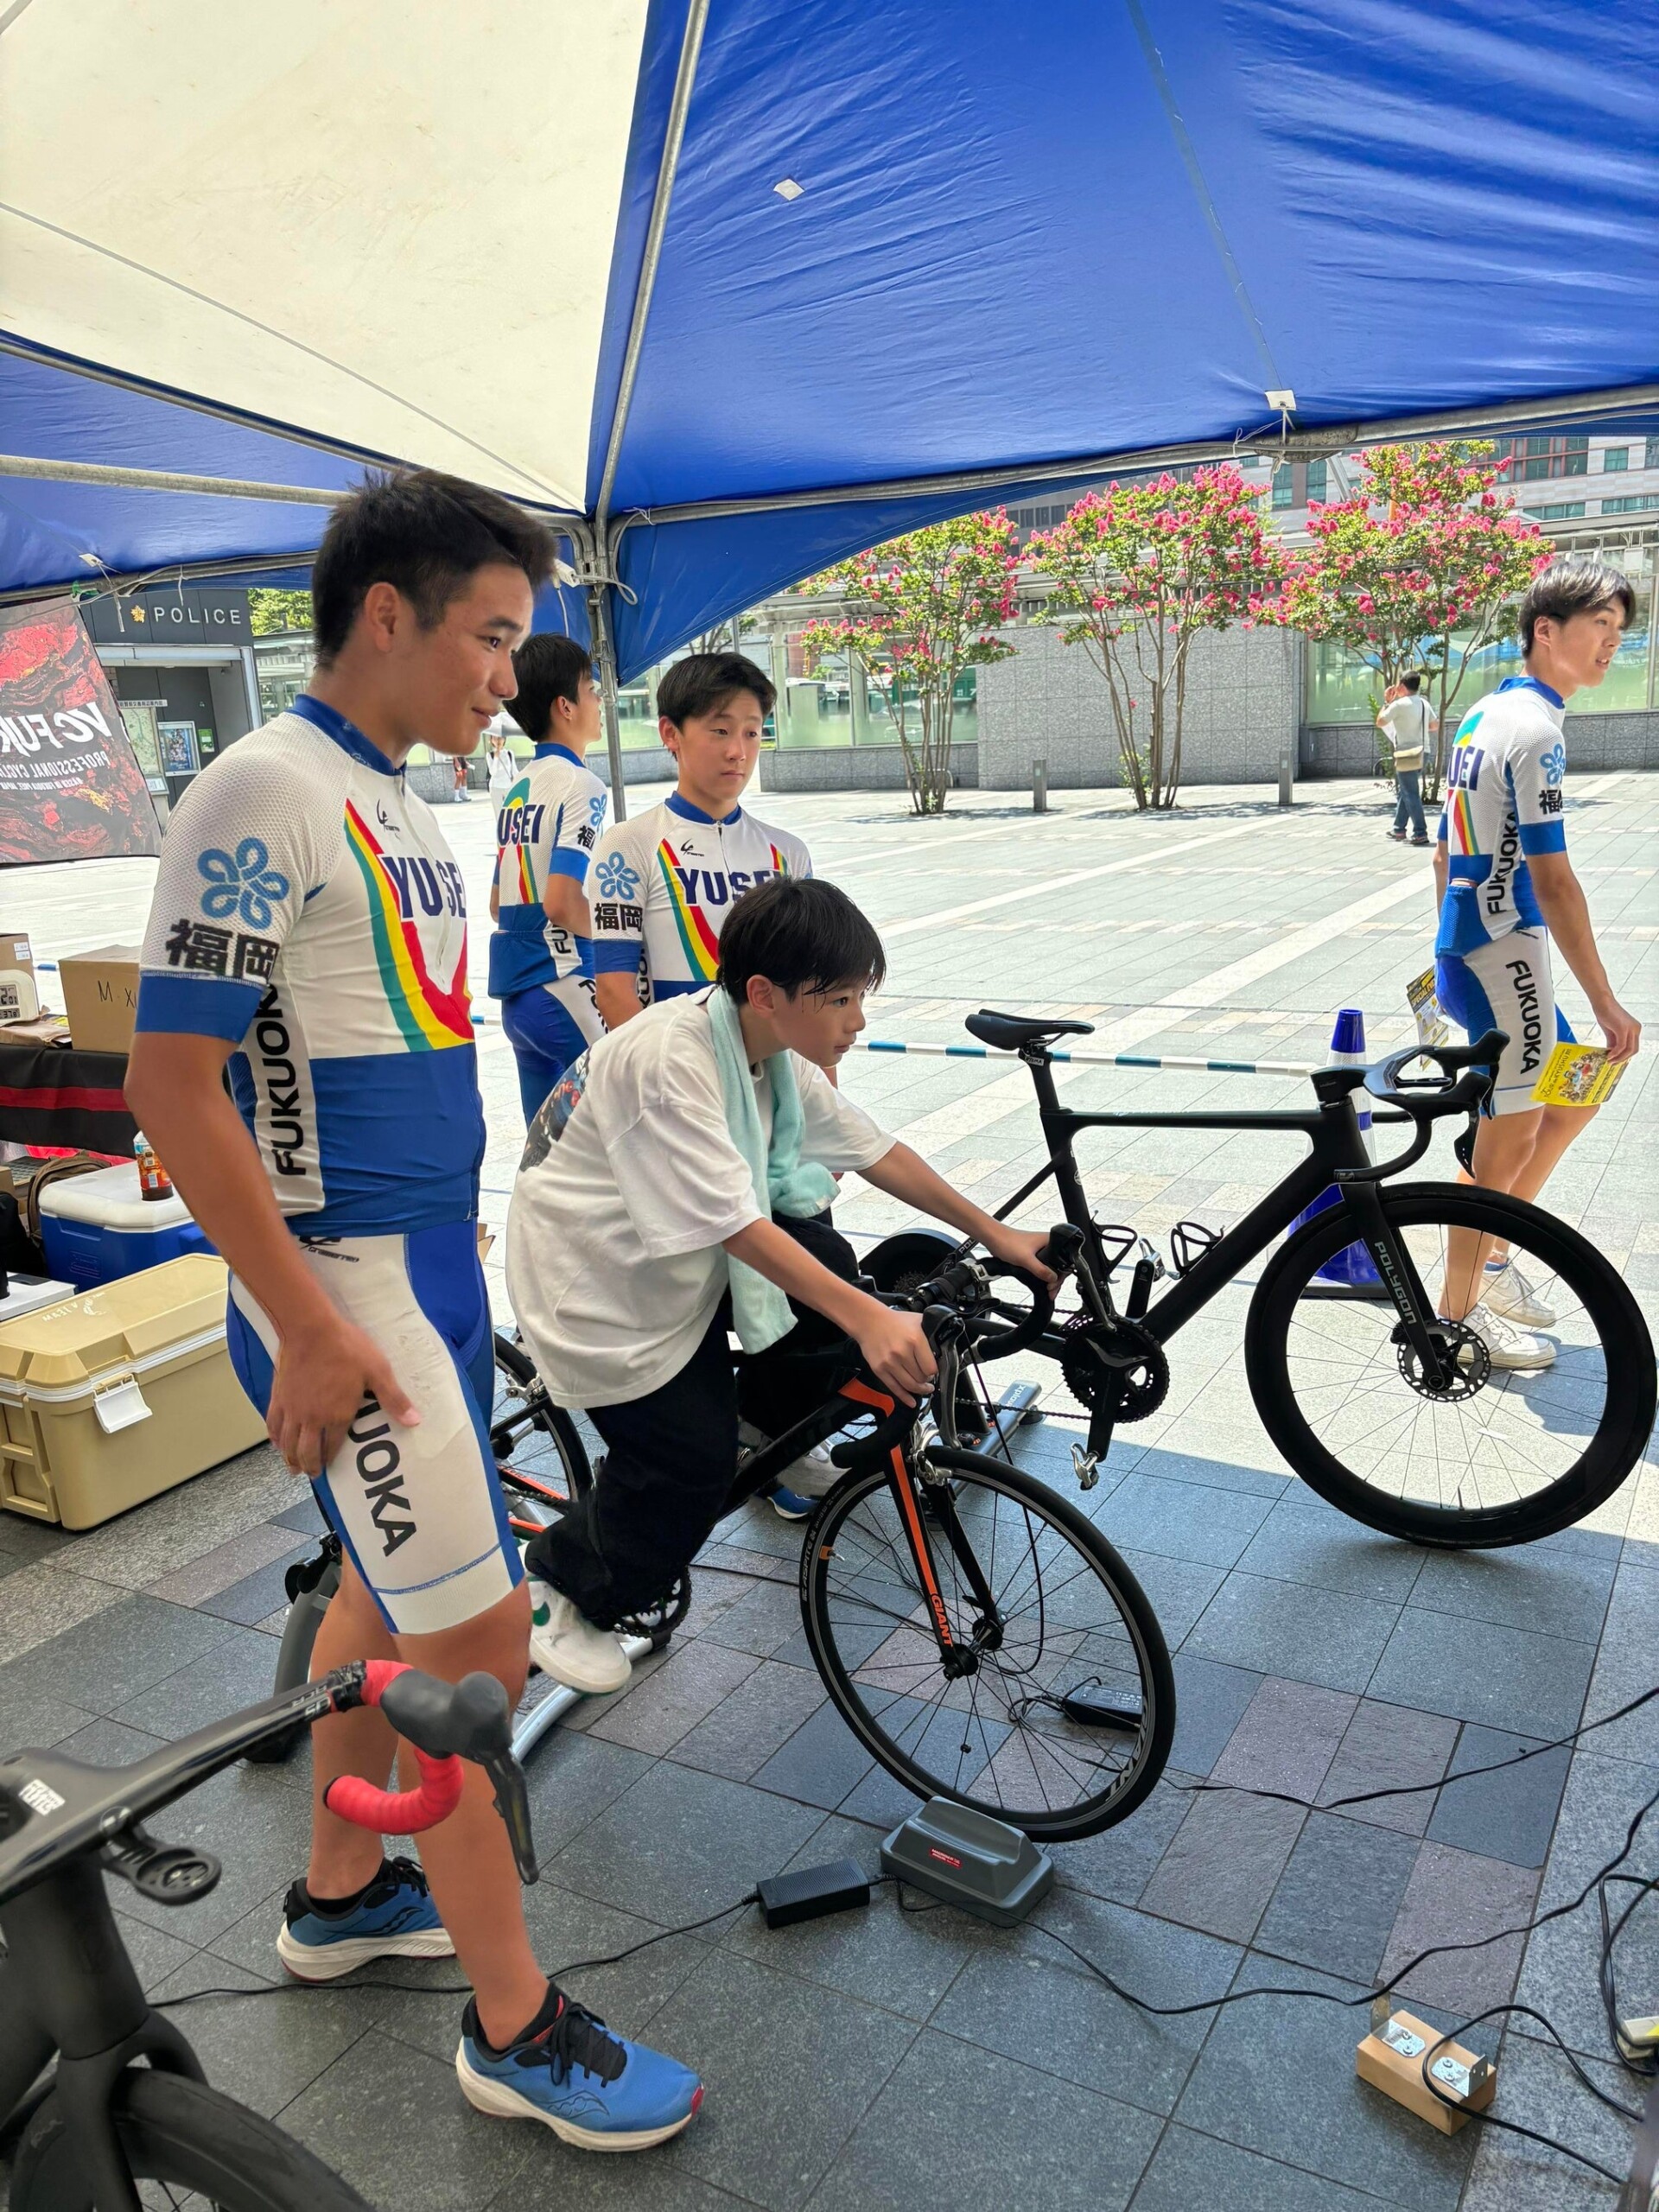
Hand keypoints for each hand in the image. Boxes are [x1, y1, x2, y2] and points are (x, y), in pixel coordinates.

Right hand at [268, 1314, 420, 1477]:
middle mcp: (312, 1419)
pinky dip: (274, 1437)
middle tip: (312, 1474)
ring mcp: (292, 1409)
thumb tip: (415, 1421)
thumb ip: (394, 1399)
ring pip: (288, 1443)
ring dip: (290, 1458)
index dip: (330, 1459)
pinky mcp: (278, 1397)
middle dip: (310, 1466)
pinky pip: (273, 1424)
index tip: (329, 1468)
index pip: (332, 1446)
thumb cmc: (347, 1348)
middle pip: (307, 1451)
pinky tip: (276, 1442)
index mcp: (337, 1416)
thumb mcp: (378, 1371)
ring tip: (293, 1468)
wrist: (310, 1330)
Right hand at [853, 1304, 935, 1405]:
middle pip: (921, 1378)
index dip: (934, 1371)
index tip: (934, 1370)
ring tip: (924, 1388)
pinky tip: (912, 1401)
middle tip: (928, 1377)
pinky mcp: (880, 1370)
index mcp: (915, 1340)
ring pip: (910, 1385)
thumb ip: (932, 1333)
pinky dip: (905, 1397)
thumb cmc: (894, 1321)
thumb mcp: (918, 1320)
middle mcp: (902, 1353)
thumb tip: (944, 1345)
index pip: (931, 1368)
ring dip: (919, 1389)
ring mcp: (890, 1363)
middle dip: (927, 1380)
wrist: (869, 1322)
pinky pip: (895, 1388)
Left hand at [984, 1225, 1059, 1285]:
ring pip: (1049, 1267)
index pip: (1063, 1261)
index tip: (1053, 1285)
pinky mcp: (1031, 1254)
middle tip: (1050, 1291)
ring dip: (1049, 1279)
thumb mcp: (1026, 1259)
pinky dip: (1042, 1276)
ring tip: (1047, 1290)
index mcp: (1050, 1241)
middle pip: (1058, 1266)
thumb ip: (1041, 1270)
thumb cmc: (1007, 1241)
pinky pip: (1041, 1267)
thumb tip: (1053, 1279)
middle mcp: (1046, 1244)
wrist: (993, 1238)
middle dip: (1056, 1280)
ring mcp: (1039, 1249)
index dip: (1060, 1276)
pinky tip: (1041, 1282)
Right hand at [1594, 998, 1641, 1063]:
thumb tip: (1611, 1053)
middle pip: (1634, 1050)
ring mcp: (1631, 1029)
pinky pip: (1621, 1046)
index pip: (1634, 1047)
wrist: (1602, 1002)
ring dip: (1619, 1058)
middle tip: (1612, 1063)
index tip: (1616, 1061)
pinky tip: (1608, 1055)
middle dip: (1623, 1059)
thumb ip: (1613, 1042)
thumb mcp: (1611, 1031)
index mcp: (1635, 1029)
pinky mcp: (1623, 1029)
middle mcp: (1636, 1029)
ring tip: (1609, 1060)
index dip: (1625, 1056)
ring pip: (1629, 1050)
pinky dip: (1615, 1053)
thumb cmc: (1605, 1013)